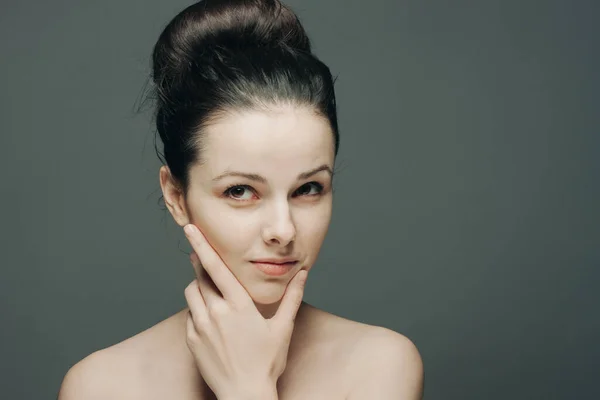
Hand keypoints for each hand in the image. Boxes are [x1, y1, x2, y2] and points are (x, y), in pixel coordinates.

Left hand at [182, 223, 307, 399]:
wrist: (244, 394)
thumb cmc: (266, 362)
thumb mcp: (283, 328)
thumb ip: (292, 298)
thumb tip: (303, 274)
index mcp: (238, 305)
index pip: (216, 268)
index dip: (202, 246)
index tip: (191, 229)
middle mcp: (216, 312)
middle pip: (200, 277)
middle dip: (199, 262)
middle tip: (200, 254)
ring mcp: (201, 327)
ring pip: (191, 293)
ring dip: (198, 286)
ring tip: (211, 290)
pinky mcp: (192, 340)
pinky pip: (190, 314)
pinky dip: (197, 308)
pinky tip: (211, 316)